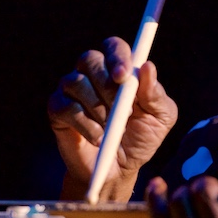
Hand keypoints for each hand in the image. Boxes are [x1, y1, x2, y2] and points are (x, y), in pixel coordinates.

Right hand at [48, 37, 177, 201]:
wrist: (119, 171)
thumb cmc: (142, 139)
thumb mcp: (160, 119)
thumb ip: (157, 95)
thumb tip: (147, 67)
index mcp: (119, 70)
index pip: (114, 47)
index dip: (117, 56)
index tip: (123, 76)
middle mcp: (93, 74)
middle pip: (90, 59)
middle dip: (106, 84)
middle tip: (121, 108)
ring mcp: (72, 90)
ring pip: (76, 82)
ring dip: (98, 107)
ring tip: (111, 127)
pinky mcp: (57, 110)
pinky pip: (65, 107)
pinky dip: (85, 124)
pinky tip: (98, 138)